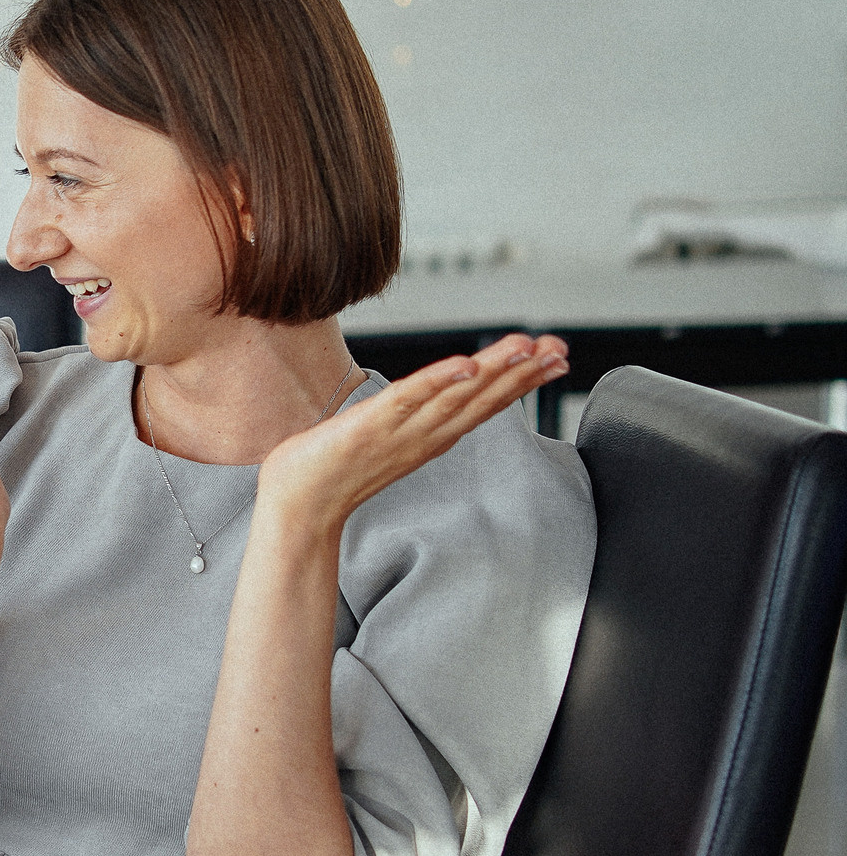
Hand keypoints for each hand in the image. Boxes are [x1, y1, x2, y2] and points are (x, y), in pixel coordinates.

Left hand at [257, 333, 568, 533]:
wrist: (295, 506)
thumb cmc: (328, 470)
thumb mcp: (382, 437)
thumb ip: (410, 416)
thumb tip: (428, 396)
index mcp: (428, 436)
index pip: (483, 403)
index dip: (521, 381)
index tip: (554, 358)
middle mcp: (422, 436)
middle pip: (482, 400)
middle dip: (523, 374)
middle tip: (560, 350)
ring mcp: (398, 433)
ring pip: (456, 398)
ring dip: (495, 373)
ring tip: (527, 349)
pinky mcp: (369, 428)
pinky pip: (409, 400)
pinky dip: (439, 383)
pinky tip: (466, 365)